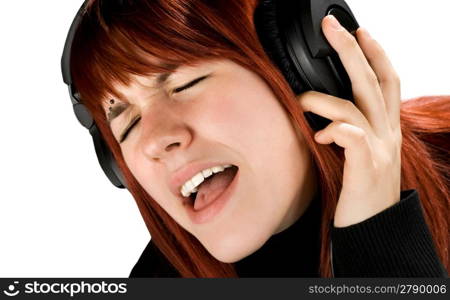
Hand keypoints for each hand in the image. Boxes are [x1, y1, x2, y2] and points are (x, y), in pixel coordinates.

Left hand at [297, 15, 401, 227]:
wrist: (374, 231)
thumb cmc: (363, 191)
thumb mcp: (365, 154)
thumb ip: (354, 130)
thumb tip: (329, 115)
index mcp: (387, 129)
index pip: (388, 81)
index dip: (376, 53)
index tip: (359, 31)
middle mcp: (388, 134)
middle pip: (375, 82)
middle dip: (353, 50)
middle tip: (333, 27)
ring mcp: (380, 151)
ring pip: (357, 108)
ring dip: (324, 99)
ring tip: (301, 100)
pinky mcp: (366, 169)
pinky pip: (353, 138)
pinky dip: (334, 130)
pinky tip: (319, 136)